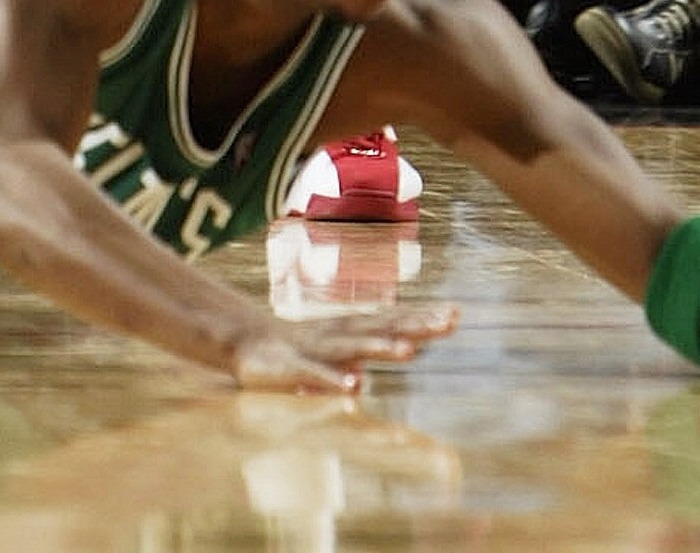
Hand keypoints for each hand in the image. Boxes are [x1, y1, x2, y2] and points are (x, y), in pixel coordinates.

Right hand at [220, 297, 458, 393]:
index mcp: (350, 330)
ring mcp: (314, 350)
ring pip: (351, 346)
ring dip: (379, 347)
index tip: (455, 313)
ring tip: (408, 350)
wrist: (243, 344)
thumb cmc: (298, 350)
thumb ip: (375, 341)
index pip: (391, 320)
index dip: (422, 317)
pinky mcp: (290, 369)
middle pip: (380, 327)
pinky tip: (355, 386)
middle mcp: (337, 335)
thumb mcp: (339, 348)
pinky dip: (334, 379)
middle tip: (448, 322)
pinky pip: (314, 375)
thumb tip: (412, 343)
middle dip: (413, 325)